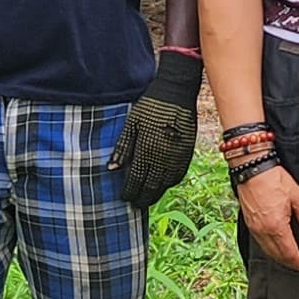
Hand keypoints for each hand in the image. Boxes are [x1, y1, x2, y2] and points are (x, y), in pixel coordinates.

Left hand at [109, 50, 202, 208]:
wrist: (177, 93)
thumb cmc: (150, 106)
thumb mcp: (131, 124)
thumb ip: (122, 148)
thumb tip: (111, 169)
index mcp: (146, 150)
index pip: (135, 180)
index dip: (129, 191)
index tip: (124, 198)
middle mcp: (163, 158)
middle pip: (151, 187)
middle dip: (142, 198)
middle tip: (135, 205)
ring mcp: (177, 157)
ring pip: (166, 184)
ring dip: (156, 194)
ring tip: (148, 199)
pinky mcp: (187, 153)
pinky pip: (178, 175)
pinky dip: (169, 183)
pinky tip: (163, 185)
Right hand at [237, 161, 298, 276]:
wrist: (252, 167)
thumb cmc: (274, 179)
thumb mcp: (297, 196)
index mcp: (276, 227)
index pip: (290, 253)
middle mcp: (263, 231)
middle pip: (278, 256)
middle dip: (291, 264)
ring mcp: (254, 228)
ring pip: (268, 252)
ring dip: (281, 259)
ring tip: (293, 260)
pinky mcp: (250, 223)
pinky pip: (261, 244)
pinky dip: (271, 250)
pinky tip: (278, 247)